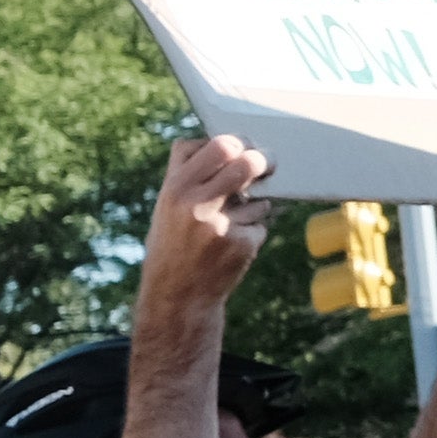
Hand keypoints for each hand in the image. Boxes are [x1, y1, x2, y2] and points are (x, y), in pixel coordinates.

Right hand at [139, 133, 279, 320]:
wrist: (176, 295)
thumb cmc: (175, 242)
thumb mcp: (168, 205)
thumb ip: (192, 174)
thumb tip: (234, 143)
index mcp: (175, 188)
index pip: (216, 145)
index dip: (234, 142)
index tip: (241, 146)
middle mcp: (195, 204)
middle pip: (246, 162)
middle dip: (262, 160)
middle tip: (268, 163)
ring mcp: (219, 225)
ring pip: (259, 197)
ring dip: (255, 205)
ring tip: (229, 223)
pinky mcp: (240, 244)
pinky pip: (260, 223)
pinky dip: (253, 229)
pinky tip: (232, 243)